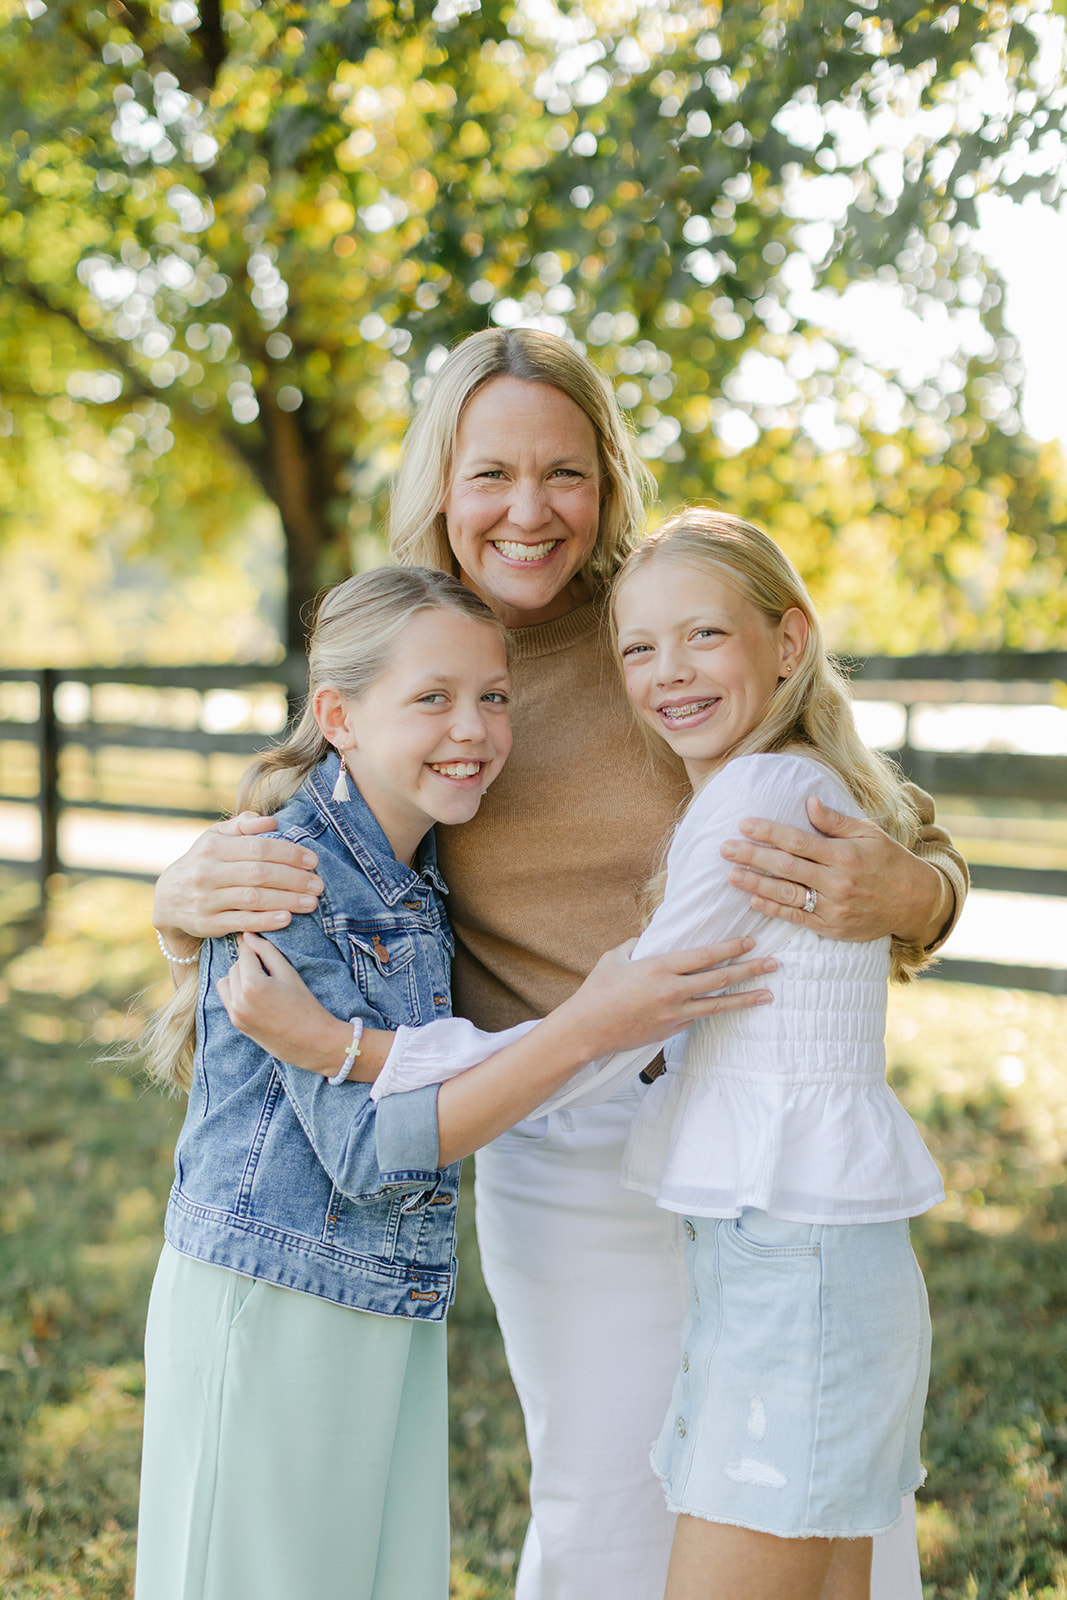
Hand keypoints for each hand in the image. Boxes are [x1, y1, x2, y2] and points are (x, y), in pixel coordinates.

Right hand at [153, 812, 323, 946]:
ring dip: (286, 901)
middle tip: (318, 884)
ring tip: (312, 902)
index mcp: (213, 847)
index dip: (288, 853)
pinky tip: (287, 918)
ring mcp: (206, 899)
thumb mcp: (214, 837)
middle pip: (259, 873)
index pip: (258, 847)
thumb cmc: (202, 862)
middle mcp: (208, 872)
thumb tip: (272, 821)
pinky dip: (266, 920)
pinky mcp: (208, 924)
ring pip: (253, 898)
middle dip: (293, 879)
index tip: (313, 860)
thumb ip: (242, 825)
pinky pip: (241, 921)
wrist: (168, 898)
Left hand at [216, 933, 364, 1076]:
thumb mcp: (288, 973)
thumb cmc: (305, 1005)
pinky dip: (236, 991)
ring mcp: (235, 1014)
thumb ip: (266, 951)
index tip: (257, 940)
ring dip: (239, 977)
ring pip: (226, 982)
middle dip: (247, 963)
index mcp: (252, 985)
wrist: (312, 1042)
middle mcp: (238, 1000)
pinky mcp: (236, 1024)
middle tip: (268, 966)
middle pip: (234, 967)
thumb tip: (247, 935)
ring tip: (261, 981)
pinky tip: (256, 995)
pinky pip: (227, 998)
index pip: (245, 954)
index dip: (253, 946)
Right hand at [562, 935, 774, 1061]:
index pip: (705, 955)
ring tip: (768, 993)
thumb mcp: (617, 957)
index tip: (750, 941)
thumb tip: (656, 936)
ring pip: (718, 1004)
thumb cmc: (598, 990)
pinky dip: (709, 1009)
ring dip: (746, 998)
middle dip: (750, 970)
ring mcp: (673, 1014)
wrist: (586, 1030)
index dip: (730, 947)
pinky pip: (696, 1017)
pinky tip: (723, 1005)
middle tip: (773, 964)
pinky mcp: (670, 1031)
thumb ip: (640, 945)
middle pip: (720, 978)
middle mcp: (671, 991)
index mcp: (659, 967)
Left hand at [721, 797, 952, 945]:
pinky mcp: (833, 928)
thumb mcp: (868, 833)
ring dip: (756, 885)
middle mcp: (837, 882)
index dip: (768, 832)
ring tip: (731, 875)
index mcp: (844, 855)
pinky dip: (774, 910)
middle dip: (752, 856)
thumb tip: (807, 802)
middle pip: (786, 867)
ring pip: (787, 895)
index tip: (744, 824)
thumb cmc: (889, 861)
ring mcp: (834, 908)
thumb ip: (835, 821)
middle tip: (724, 848)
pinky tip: (754, 901)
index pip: (797, 841)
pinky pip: (797, 919)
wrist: (915, 902)